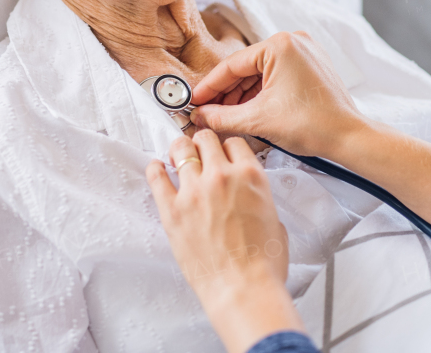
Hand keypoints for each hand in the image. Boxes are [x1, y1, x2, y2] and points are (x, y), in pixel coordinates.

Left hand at [146, 129, 304, 352]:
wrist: (244, 290)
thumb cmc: (263, 264)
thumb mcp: (274, 220)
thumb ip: (258, 198)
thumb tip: (248, 197)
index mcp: (250, 176)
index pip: (234, 143)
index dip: (228, 149)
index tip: (223, 154)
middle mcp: (221, 176)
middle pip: (205, 139)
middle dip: (204, 145)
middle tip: (200, 154)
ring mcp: (194, 191)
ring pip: (180, 149)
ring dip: (180, 151)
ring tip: (179, 158)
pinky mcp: (172, 210)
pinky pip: (156, 177)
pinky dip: (155, 169)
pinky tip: (157, 168)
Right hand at [189, 31, 365, 159]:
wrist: (349, 138)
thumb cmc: (313, 125)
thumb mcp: (257, 121)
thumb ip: (221, 117)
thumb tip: (200, 116)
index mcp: (279, 45)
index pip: (232, 65)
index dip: (209, 87)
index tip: (194, 101)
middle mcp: (293, 42)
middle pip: (246, 68)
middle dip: (226, 93)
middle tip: (206, 112)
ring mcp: (304, 52)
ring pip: (260, 73)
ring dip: (242, 95)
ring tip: (224, 116)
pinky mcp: (310, 66)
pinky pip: (276, 76)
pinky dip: (260, 93)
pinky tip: (246, 110)